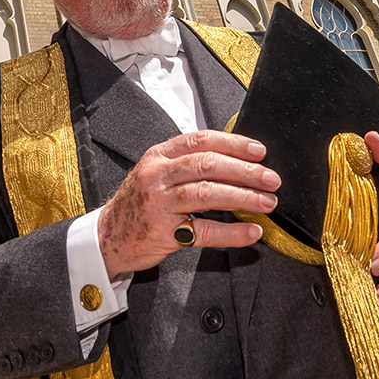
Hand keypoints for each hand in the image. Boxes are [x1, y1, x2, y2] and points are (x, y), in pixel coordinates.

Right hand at [97, 130, 278, 279]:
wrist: (107, 237)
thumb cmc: (138, 204)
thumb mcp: (155, 174)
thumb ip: (186, 164)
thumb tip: (235, 162)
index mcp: (159, 155)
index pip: (201, 141)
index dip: (233, 143)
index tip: (259, 152)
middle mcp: (157, 175)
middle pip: (208, 165)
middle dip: (245, 171)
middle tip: (271, 179)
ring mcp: (159, 203)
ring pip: (208, 194)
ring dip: (243, 197)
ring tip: (267, 203)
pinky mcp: (163, 232)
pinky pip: (204, 230)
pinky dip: (232, 231)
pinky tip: (251, 231)